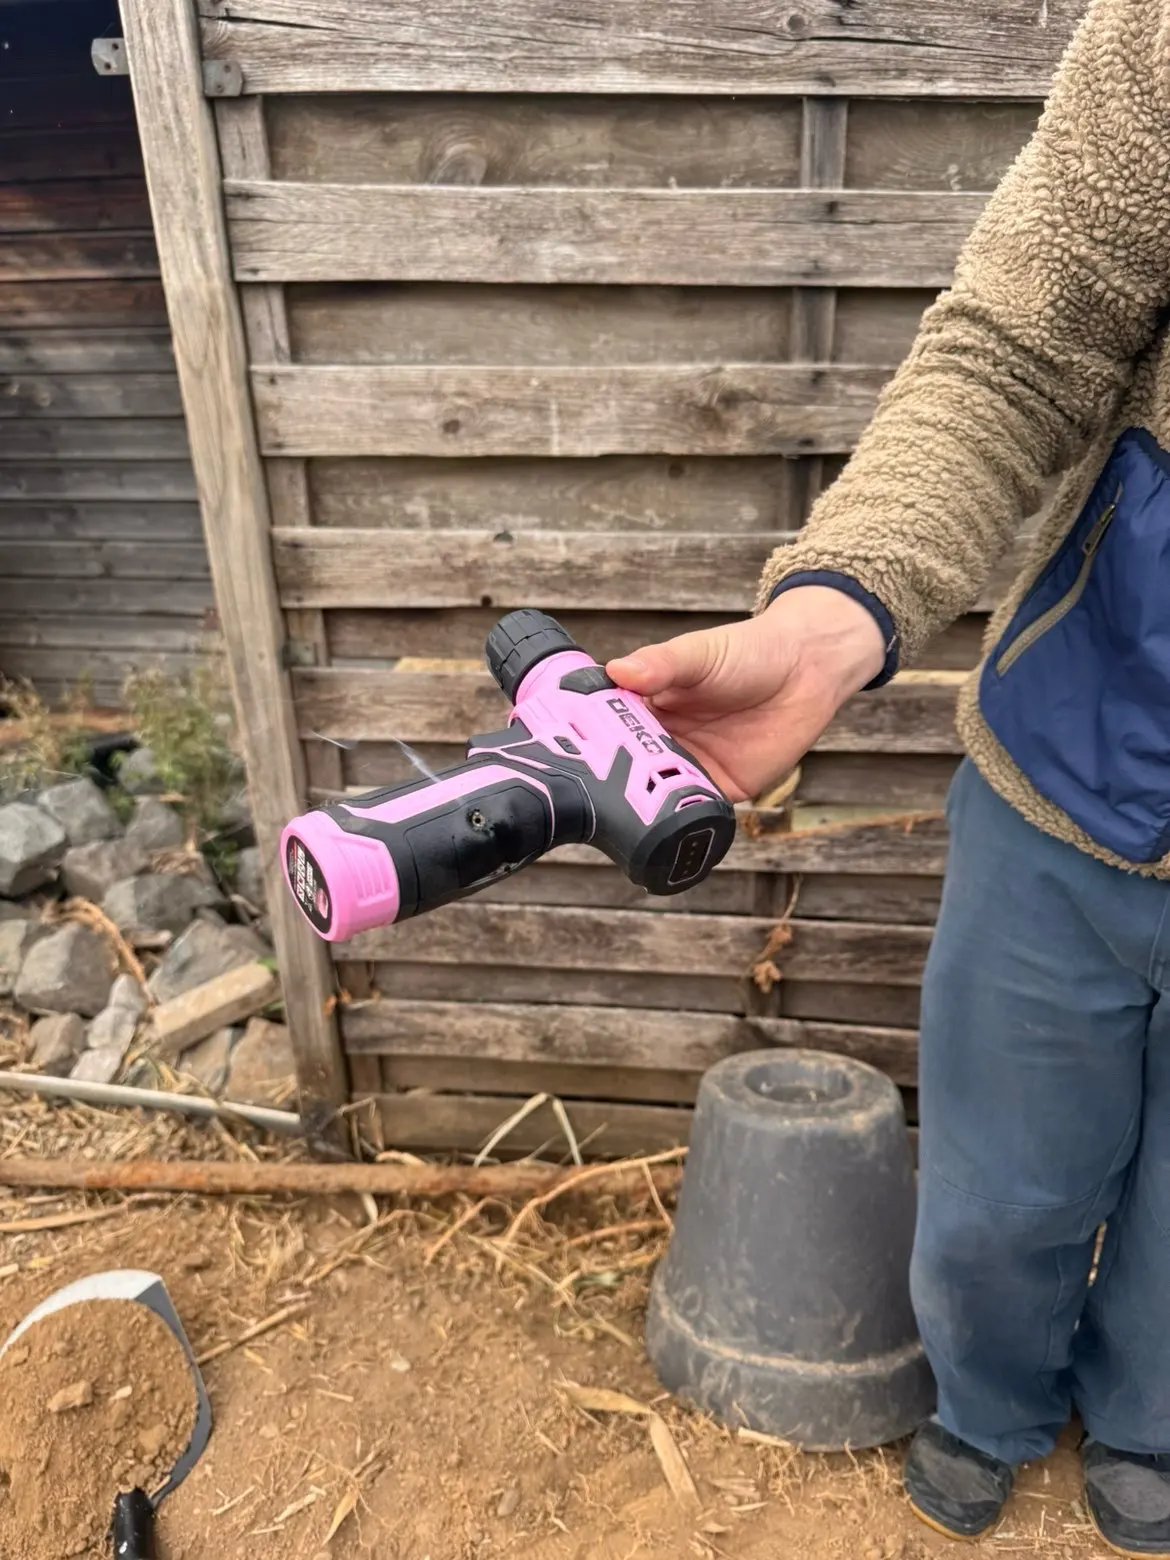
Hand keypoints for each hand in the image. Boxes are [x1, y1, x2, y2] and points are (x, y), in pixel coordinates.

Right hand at [605, 586, 887, 802]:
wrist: (807, 670)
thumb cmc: (748, 652)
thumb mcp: (697, 653)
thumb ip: (660, 664)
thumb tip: (617, 670)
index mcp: (646, 708)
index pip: (607, 731)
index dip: (590, 744)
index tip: (570, 755)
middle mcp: (662, 742)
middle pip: (625, 769)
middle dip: (610, 783)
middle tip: (591, 793)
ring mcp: (690, 768)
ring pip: (655, 796)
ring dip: (642, 805)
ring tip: (624, 812)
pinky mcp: (720, 789)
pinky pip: (693, 810)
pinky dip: (681, 819)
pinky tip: (667, 824)